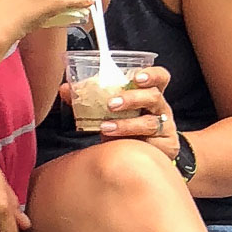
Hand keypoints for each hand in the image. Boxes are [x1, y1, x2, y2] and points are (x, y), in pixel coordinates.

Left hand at [62, 63, 181, 162]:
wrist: (137, 156)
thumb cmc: (125, 126)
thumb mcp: (109, 110)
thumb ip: (90, 98)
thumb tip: (65, 89)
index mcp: (149, 93)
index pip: (160, 77)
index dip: (152, 75)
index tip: (137, 77)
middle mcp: (160, 109)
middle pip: (154, 97)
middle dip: (132, 99)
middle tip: (111, 104)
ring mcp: (165, 128)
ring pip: (150, 123)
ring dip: (126, 124)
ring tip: (106, 127)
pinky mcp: (166, 147)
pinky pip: (151, 145)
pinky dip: (132, 143)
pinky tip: (118, 145)